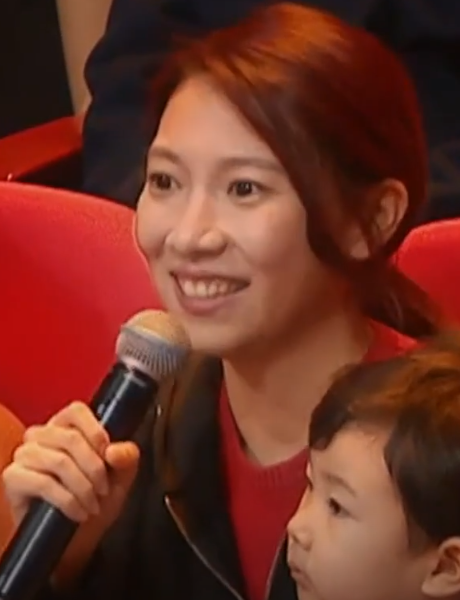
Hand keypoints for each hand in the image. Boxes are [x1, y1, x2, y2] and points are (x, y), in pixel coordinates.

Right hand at [2, 401, 139, 582]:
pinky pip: (43, 483)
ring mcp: (24, 455)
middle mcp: (41, 435)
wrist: (75, 540)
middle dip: (95, 468)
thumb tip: (115, 451)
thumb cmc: (95, 499)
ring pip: (59, 461)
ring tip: (93, 505)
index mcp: (65, 426)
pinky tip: (78, 512)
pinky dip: (68, 500)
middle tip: (105, 490)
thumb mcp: (120, 477)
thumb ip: (126, 458)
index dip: (95, 431)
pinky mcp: (13, 478)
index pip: (76, 411)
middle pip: (71, 438)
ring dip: (83, 487)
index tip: (109, 456)